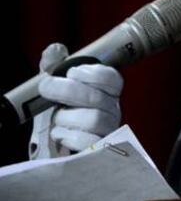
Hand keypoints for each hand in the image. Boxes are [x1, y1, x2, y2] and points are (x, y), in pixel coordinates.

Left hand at [29, 43, 123, 157]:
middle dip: (67, 90)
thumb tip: (55, 50)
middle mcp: (112, 111)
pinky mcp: (98, 151)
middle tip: (47, 88)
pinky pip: (88, 142)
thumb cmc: (60, 117)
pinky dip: (68, 136)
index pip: (112, 79)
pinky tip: (60, 135)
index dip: (92, 73)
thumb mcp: (54, 89)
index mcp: (105, 94)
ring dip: (65, 117)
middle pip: (97, 97)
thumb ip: (54, 67)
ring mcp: (108, 132)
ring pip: (93, 119)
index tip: (72, 72)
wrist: (54, 150)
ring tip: (57, 119)